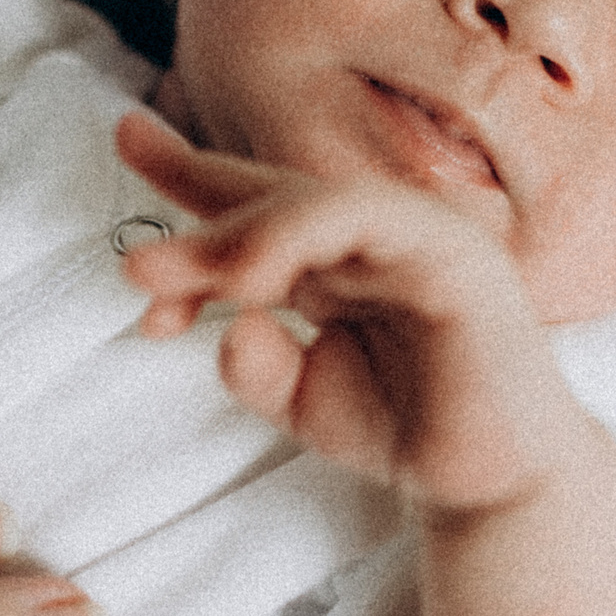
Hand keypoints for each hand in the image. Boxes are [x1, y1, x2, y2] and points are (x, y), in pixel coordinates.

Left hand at [114, 112, 591, 511]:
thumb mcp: (302, 400)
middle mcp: (371, 232)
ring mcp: (415, 233)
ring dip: (237, 233)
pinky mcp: (452, 252)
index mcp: (332, 255)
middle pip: (268, 195)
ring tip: (180, 278)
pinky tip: (254, 277)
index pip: (254, 198)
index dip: (187, 168)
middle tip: (135, 266)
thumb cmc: (406, 427)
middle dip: (195, 223)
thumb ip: (257, 365)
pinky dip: (300, 236)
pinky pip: (368, 218)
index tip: (125, 133)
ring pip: (310, 199)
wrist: (489, 482)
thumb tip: (228, 330)